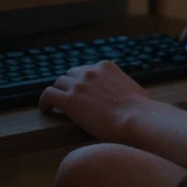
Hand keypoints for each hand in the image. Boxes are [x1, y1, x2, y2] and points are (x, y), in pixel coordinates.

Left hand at [38, 61, 152, 141]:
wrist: (136, 119)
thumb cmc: (142, 111)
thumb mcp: (136, 91)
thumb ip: (126, 89)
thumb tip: (133, 98)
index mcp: (106, 67)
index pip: (87, 69)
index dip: (82, 80)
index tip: (81, 90)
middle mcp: (90, 71)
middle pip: (70, 74)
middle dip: (68, 84)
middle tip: (67, 97)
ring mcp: (79, 84)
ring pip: (58, 83)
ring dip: (57, 93)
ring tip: (54, 104)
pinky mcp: (69, 100)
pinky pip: (48, 95)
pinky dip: (45, 101)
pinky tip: (45, 109)